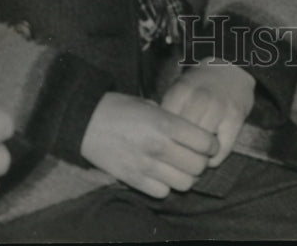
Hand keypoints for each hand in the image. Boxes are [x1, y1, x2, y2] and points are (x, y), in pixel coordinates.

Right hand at [80, 92, 218, 197]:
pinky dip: (166, 186)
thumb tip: (189, 131)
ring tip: (179, 167)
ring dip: (185, 176)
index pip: (204, 142)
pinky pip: (162, 192)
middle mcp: (158, 146)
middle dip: (201, 162)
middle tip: (195, 156)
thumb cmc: (118, 108)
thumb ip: (170, 118)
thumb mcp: (149, 104)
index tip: (209, 144)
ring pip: (184, 183)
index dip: (211, 145)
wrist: (85, 121)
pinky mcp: (133, 180)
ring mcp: (145, 166)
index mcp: (164, 123)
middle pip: (198, 166)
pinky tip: (161, 174)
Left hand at [161, 59, 254, 167]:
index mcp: (181, 91)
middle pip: (183, 139)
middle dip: (179, 151)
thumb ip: (166, 112)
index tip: (163, 145)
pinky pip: (220, 152)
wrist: (231, 70)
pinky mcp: (235, 119)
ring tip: (194, 153)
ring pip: (201, 149)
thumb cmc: (199, 86)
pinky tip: (209, 152)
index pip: (165, 127)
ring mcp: (219, 109)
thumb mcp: (178, 91)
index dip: (162, 140)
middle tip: (178, 155)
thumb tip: (155, 141)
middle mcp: (200, 99)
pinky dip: (213, 158)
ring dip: (196, 157)